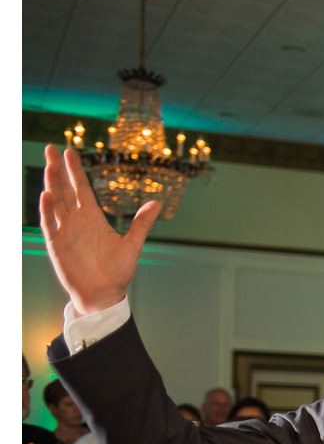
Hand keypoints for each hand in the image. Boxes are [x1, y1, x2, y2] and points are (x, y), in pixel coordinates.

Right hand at [39, 144, 161, 314]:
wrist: (104, 295)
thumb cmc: (117, 272)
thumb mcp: (132, 245)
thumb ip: (141, 223)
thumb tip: (157, 203)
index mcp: (93, 218)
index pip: (81, 188)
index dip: (75, 170)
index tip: (69, 151)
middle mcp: (76, 221)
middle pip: (64, 189)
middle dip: (58, 169)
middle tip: (52, 148)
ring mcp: (65, 231)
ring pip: (55, 203)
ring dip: (52, 184)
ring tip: (49, 166)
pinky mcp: (57, 245)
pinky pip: (50, 224)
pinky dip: (47, 210)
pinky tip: (46, 195)